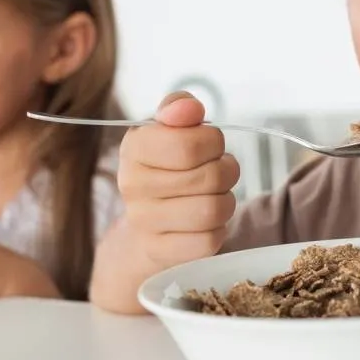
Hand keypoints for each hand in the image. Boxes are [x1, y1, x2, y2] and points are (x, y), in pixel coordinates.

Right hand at [118, 92, 239, 268]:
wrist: (144, 224)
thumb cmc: (166, 166)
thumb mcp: (168, 129)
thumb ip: (180, 107)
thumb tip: (189, 109)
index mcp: (134, 147)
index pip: (189, 144)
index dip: (213, 141)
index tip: (210, 144)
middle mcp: (132, 184)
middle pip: (210, 177)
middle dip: (226, 170)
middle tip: (218, 170)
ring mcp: (144, 222)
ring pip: (213, 210)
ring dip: (226, 200)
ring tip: (214, 194)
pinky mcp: (162, 252)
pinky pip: (209, 240)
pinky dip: (218, 229)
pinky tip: (205, 221)